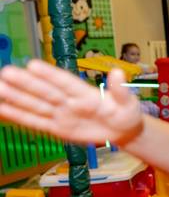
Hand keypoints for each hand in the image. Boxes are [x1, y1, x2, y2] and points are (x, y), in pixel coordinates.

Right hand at [0, 60, 143, 145]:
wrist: (124, 131)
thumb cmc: (127, 113)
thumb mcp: (129, 103)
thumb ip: (120, 91)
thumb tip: (118, 72)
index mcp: (86, 93)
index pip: (65, 82)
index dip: (50, 75)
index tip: (33, 65)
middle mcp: (69, 101)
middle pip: (45, 92)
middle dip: (26, 84)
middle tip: (5, 72)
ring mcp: (61, 114)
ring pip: (36, 105)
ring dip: (16, 97)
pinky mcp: (57, 128)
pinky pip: (35, 122)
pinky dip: (18, 116)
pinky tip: (1, 108)